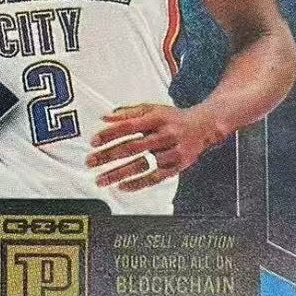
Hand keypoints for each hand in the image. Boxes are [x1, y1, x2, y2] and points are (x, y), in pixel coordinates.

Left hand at [85, 103, 226, 192]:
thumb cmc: (172, 118)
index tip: (94, 142)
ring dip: (119, 173)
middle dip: (109, 155)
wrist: (204, 127)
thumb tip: (105, 117)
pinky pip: (155, 178)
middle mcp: (165, 135)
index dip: (110, 134)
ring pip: (143, 164)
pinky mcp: (177, 166)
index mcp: (157, 118)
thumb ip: (128, 113)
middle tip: (91, 162)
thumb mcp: (152, 109)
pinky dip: (138, 183)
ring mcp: (172, 152)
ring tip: (101, 179)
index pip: (129, 126)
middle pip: (133, 147)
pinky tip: (123, 187)